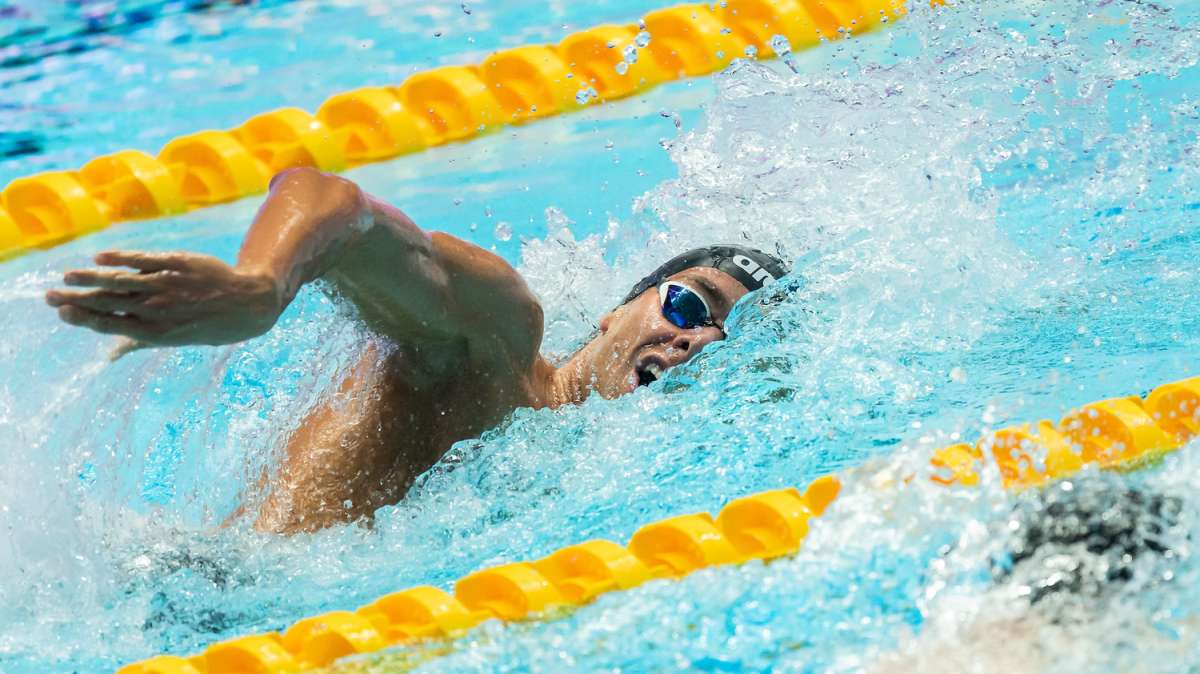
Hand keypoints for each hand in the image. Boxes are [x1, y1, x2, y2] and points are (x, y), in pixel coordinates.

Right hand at [46, 250, 282, 354]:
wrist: (247, 302)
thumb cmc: (207, 324)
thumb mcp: (174, 339)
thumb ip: (137, 343)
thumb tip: (109, 357)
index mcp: (154, 332)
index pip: (111, 325)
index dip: (84, 319)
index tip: (62, 312)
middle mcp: (157, 309)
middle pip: (109, 303)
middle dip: (76, 299)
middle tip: (48, 295)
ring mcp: (166, 285)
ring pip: (121, 281)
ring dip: (91, 278)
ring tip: (67, 275)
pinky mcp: (176, 264)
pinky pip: (143, 260)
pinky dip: (121, 258)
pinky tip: (100, 257)